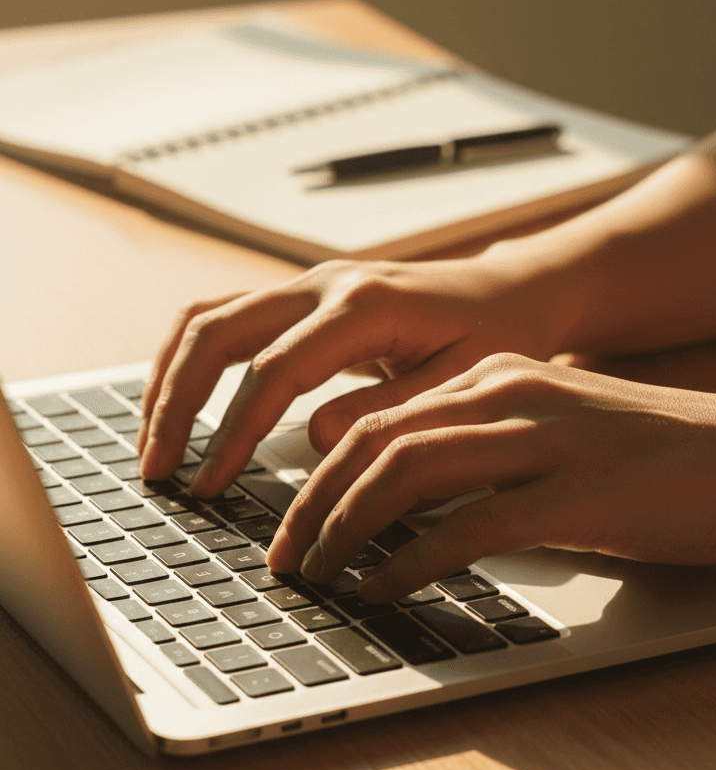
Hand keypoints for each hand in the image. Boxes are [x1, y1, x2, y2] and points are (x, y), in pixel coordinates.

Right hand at [138, 248, 563, 494]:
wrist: (508, 291)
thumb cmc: (496, 337)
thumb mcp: (463, 381)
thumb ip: (390, 412)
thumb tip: (311, 439)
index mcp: (364, 306)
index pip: (273, 371)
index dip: (233, 432)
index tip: (210, 484)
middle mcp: (323, 284)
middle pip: (216, 333)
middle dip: (176, 404)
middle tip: (158, 470)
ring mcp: (306, 284)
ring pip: (206, 318)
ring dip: (169, 378)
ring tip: (153, 443)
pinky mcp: (299, 297)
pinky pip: (222, 317)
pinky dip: (188, 360)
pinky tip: (177, 404)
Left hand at [267, 354, 715, 600]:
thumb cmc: (657, 460)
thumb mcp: (556, 439)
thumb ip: (486, 462)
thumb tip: (412, 515)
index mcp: (498, 379)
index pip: (380, 418)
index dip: (321, 474)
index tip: (292, 522)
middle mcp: (509, 396)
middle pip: (374, 442)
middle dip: (312, 505)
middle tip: (283, 558)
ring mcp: (542, 441)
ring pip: (405, 474)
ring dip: (344, 530)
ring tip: (318, 577)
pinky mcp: (575, 495)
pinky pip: (466, 527)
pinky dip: (408, 562)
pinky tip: (383, 590)